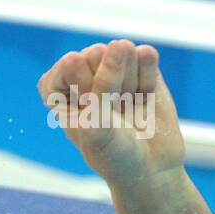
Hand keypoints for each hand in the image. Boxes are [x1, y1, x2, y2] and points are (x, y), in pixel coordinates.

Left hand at [38, 40, 184, 191]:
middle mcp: (87, 80)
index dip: (78, 83)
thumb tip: (120, 43)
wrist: (151, 170)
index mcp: (63, 97)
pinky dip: (148, 77)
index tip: (88, 105)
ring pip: (121, 51)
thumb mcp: (98, 129)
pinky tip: (145, 96)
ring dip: (129, 83)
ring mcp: (115, 71)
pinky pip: (145, 55)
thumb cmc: (115, 157)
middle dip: (108, 83)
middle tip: (114, 112)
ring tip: (128, 107)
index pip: (64, 68)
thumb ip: (102, 86)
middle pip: (94, 54)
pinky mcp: (142, 69)